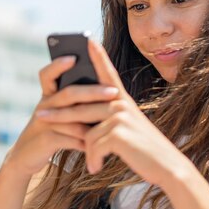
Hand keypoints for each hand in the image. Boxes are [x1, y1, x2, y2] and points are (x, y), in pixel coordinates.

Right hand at [3, 55, 119, 178]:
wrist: (26, 156)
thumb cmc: (50, 130)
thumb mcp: (59, 113)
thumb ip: (75, 102)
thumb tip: (106, 88)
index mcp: (48, 95)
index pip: (48, 74)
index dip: (58, 65)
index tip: (74, 57)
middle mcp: (44, 105)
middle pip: (68, 94)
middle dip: (93, 92)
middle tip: (114, 92)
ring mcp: (43, 122)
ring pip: (71, 117)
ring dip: (92, 121)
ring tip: (112, 122)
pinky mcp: (45, 140)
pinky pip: (69, 138)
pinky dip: (85, 142)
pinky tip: (98, 144)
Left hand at [36, 40, 187, 186]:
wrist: (167, 167)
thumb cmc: (145, 150)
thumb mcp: (127, 129)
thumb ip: (108, 120)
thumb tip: (82, 120)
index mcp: (123, 100)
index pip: (108, 72)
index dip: (98, 55)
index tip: (88, 40)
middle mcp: (121, 103)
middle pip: (81, 104)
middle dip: (59, 113)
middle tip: (40, 115)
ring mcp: (119, 116)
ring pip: (85, 130)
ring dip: (85, 150)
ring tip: (90, 162)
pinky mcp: (117, 133)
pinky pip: (92, 146)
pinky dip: (93, 160)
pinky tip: (97, 168)